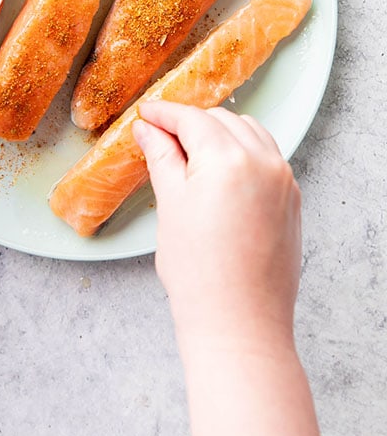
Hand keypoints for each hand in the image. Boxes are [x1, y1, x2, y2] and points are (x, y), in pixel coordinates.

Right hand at [134, 101, 327, 435]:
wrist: (239, 321)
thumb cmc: (198, 271)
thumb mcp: (170, 206)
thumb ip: (161, 158)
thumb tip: (148, 130)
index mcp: (228, 159)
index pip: (192, 119)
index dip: (164, 113)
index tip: (145, 114)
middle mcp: (263, 162)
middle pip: (221, 121)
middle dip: (190, 122)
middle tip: (158, 135)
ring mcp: (283, 181)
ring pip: (249, 133)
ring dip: (218, 133)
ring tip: (188, 151)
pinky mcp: (290, 200)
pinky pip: (266, 157)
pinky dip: (241, 152)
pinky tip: (217, 171)